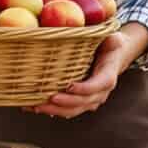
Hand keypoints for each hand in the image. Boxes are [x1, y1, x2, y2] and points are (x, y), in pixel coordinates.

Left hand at [31, 23, 147, 117]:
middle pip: (83, 102)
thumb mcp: (112, 39)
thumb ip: (110, 39)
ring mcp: (90, 100)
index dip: (85, 88)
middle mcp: (100, 92)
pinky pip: (67, 110)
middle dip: (66, 102)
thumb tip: (109, 37)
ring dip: (55, 110)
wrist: (112, 59)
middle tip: (49, 98)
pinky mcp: (80, 102)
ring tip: (36, 106)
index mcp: (108, 76)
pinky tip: (34, 107)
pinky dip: (51, 110)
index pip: (98, 85)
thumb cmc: (109, 45)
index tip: (70, 86)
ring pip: (73, 110)